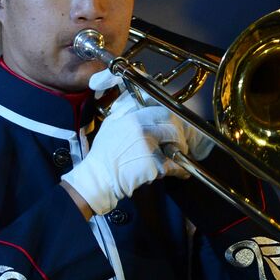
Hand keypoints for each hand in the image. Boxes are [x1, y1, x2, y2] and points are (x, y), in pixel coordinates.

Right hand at [90, 68, 214, 160]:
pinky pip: (174, 165)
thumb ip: (127, 110)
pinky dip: (180, 170)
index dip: (172, 119)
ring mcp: (148, 147)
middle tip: (180, 143)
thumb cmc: (104, 153)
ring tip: (177, 157)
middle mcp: (141, 129)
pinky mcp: (152, 165)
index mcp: (132, 117)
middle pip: (172, 125)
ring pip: (176, 144)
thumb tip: (143, 103)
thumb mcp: (110, 123)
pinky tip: (180, 172)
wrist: (99, 176)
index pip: (162, 111)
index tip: (174, 126)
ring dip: (180, 151)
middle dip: (180, 134)